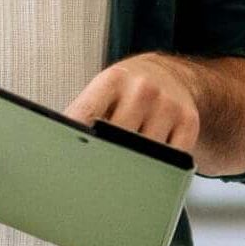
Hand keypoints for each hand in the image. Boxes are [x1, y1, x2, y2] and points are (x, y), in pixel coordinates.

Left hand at [64, 53, 200, 154]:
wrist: (169, 76)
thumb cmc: (125, 90)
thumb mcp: (102, 92)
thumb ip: (83, 114)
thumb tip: (56, 145)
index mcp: (113, 79)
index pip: (85, 115)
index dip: (73, 140)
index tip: (67, 159)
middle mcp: (142, 89)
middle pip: (115, 140)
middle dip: (104, 157)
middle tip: (97, 169)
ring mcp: (168, 105)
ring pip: (144, 154)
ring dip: (134, 164)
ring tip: (127, 158)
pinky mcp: (188, 122)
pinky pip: (170, 159)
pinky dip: (159, 166)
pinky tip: (152, 159)